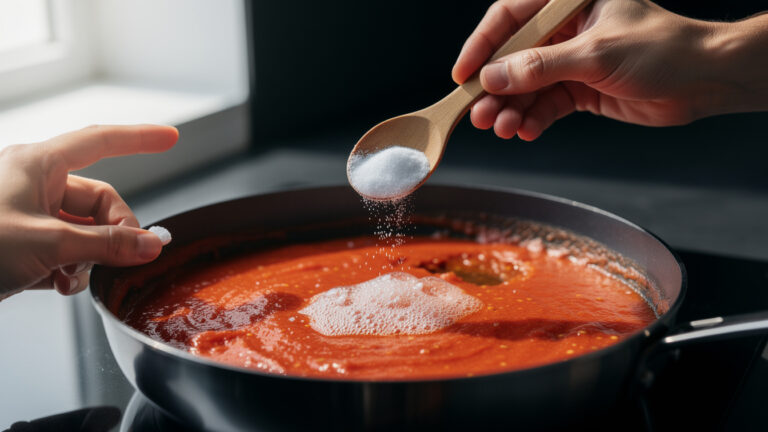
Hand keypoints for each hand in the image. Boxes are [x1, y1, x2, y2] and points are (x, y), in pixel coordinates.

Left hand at [0, 125, 177, 298]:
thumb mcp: (47, 245)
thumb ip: (106, 245)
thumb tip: (151, 245)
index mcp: (38, 165)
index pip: (101, 141)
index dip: (139, 139)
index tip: (171, 138)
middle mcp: (33, 183)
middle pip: (98, 200)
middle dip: (112, 233)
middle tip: (121, 259)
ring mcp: (25, 213)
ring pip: (82, 229)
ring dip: (88, 258)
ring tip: (70, 280)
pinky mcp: (19, 240)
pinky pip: (62, 247)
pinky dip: (67, 268)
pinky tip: (56, 285)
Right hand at [453, 0, 767, 139]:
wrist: (703, 81)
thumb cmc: (662, 49)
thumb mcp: (595, 54)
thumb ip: (540, 67)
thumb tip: (493, 78)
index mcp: (568, 2)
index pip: (511, 17)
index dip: (482, 45)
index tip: (463, 75)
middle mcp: (565, 29)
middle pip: (513, 57)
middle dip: (494, 88)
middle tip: (477, 112)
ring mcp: (570, 60)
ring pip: (526, 86)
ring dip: (510, 109)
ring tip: (500, 128)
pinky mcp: (579, 88)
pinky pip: (545, 104)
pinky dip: (533, 120)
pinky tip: (524, 131)